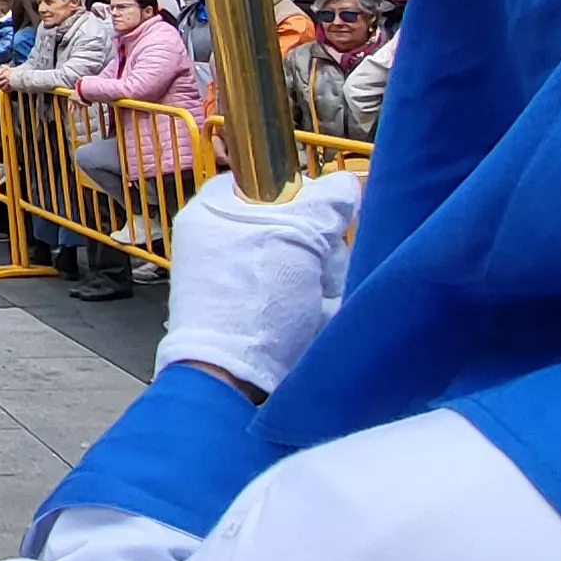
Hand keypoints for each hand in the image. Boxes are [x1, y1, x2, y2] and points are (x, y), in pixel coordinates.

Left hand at [155, 170, 368, 396]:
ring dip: (323, 277)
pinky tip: (316, 316)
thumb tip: (348, 185)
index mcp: (212, 213)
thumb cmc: (250, 303)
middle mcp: (223, 242)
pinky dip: (320, 303)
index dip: (298, 194)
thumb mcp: (293, 237)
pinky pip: (309, 291)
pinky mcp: (265, 311)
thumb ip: (323, 204)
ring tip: (311, 300)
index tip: (317, 214)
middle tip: (313, 268)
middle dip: (318, 246)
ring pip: (310, 259)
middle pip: (297, 222)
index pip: (265, 181)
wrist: (236, 380)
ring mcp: (243, 279)